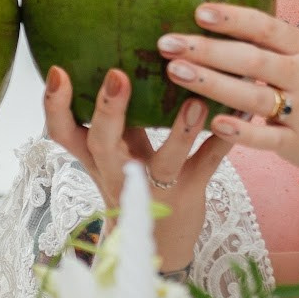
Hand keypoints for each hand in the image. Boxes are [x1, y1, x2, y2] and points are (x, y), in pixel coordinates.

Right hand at [40, 65, 229, 272]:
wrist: (162, 243)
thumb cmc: (136, 183)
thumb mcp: (115, 153)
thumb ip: (116, 118)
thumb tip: (117, 54)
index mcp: (96, 157)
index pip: (63, 132)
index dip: (55, 105)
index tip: (58, 71)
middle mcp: (120, 172)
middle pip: (105, 144)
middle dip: (109, 111)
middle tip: (117, 75)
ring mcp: (156, 186)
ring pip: (164, 161)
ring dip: (179, 131)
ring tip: (194, 101)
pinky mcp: (190, 192)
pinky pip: (208, 164)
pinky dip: (224, 140)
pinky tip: (243, 116)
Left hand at [159, 4, 298, 198]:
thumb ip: (284, 50)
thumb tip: (237, 28)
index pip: (268, 28)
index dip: (234, 18)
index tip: (199, 10)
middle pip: (252, 59)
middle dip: (206, 49)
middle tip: (166, 42)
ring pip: (252, 96)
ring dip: (210, 83)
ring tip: (174, 72)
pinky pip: (267, 139)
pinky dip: (240, 132)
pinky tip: (213, 124)